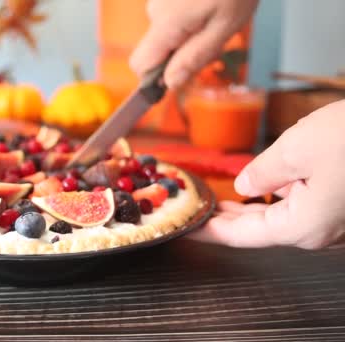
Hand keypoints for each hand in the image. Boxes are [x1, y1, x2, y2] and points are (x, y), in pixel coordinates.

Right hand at [129, 0, 257, 88]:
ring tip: (218, 13)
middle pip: (155, 49)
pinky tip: (211, 3)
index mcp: (166, 24)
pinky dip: (189, 16)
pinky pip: (170, 15)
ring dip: (188, 33)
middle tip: (213, 37)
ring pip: (165, 32)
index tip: (179, 76)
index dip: (155, 77)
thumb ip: (193, 57)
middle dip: (179, 53)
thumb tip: (169, 84)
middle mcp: (155, 10)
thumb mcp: (224, 28)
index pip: (139, 65)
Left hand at [189, 100, 344, 248]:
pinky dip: (275, 194)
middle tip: (193, 209)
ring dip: (247, 206)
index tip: (183, 226)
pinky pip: (300, 204)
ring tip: (215, 198)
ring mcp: (333, 220)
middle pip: (258, 228)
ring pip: (279, 215)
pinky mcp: (341, 204)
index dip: (207, 230)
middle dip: (223, 218)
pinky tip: (258, 183)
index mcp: (302, 227)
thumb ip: (262, 172)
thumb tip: (243, 186)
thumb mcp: (295, 150)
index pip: (240, 235)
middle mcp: (318, 231)